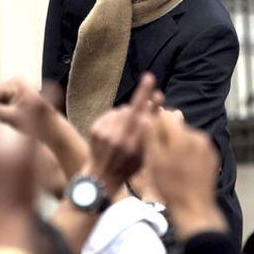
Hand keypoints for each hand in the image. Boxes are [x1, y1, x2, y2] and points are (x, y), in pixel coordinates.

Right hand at [0, 78, 87, 179]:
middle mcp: (14, 83)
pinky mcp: (15, 97)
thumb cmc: (38, 124)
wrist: (53, 130)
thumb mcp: (14, 118)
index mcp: (15, 83)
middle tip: (3, 121)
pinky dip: (0, 113)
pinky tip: (10, 120)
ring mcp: (15, 90)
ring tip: (9, 121)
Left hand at [84, 73, 157, 195]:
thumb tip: (156, 107)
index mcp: (134, 147)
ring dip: (127, 112)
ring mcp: (105, 133)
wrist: (100, 176)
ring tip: (127, 127)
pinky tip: (115, 128)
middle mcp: (119, 139)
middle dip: (143, 92)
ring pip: (122, 110)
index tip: (158, 93)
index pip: (146, 121)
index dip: (153, 106)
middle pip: (133, 108)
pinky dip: (115, 117)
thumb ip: (151, 133)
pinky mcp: (95, 129)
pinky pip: (111, 113)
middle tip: (149, 77)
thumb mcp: (145, 155)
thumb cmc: (128, 166)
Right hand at [146, 110, 226, 237]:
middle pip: (176, 125)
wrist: (194, 208)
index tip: (148, 138)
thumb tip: (145, 116)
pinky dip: (186, 151)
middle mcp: (198, 136)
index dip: (154, 124)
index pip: (165, 115)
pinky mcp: (212, 155)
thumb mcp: (154, 160)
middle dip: (165, 134)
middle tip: (157, 153)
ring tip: (169, 162)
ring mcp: (207, 146)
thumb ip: (151, 135)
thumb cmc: (170, 186)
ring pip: (184, 135)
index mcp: (183, 136)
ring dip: (175, 143)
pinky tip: (181, 166)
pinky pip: (194, 145)